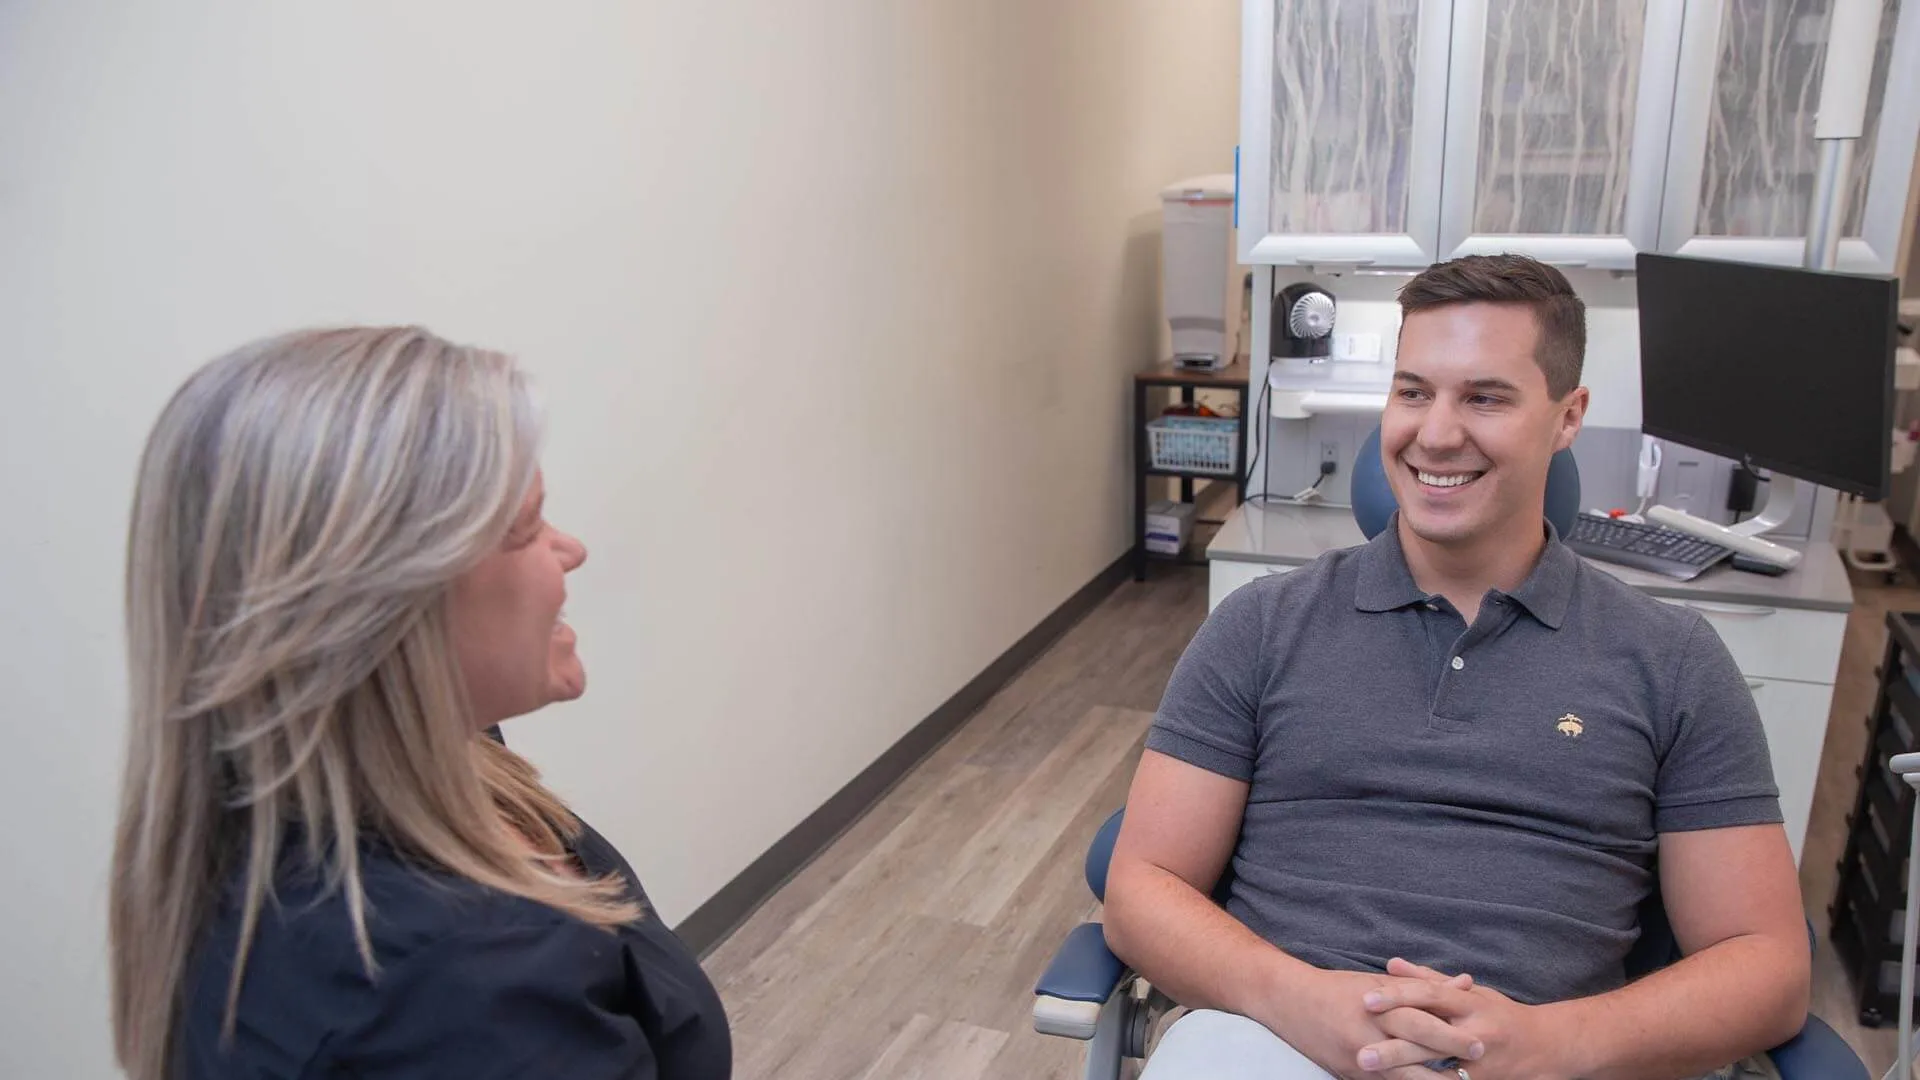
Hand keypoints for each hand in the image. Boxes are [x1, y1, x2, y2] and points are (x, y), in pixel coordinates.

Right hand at [1264, 967, 1485, 1079]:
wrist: (1288, 1001)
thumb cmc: (1336, 988)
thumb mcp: (1379, 982)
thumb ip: (1423, 985)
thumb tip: (1466, 983)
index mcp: (1377, 1007)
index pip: (1420, 1021)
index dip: (1451, 1034)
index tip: (1480, 1043)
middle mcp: (1368, 1033)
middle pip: (1415, 1049)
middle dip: (1447, 1060)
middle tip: (1477, 1065)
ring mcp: (1357, 1057)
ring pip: (1402, 1077)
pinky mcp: (1348, 1075)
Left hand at [1358, 958, 1561, 1079]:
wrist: (1547, 1046)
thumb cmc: (1501, 1014)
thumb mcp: (1471, 992)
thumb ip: (1429, 978)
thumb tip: (1390, 964)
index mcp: (1470, 1003)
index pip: (1429, 995)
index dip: (1397, 996)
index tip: (1366, 1001)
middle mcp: (1475, 1031)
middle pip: (1428, 1036)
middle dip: (1393, 1046)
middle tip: (1359, 1051)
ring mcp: (1480, 1061)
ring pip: (1436, 1069)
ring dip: (1403, 1073)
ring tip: (1371, 1074)